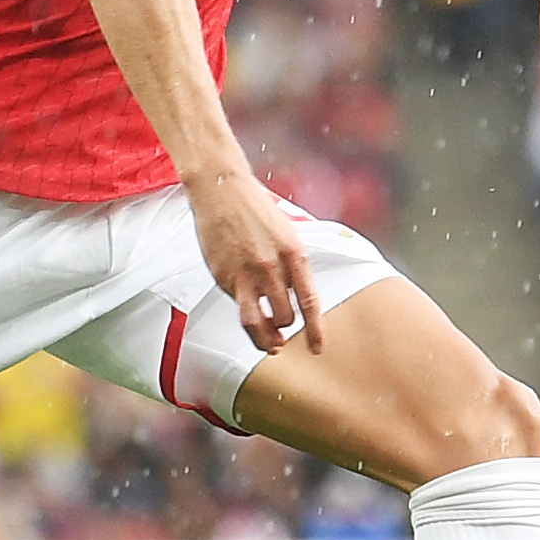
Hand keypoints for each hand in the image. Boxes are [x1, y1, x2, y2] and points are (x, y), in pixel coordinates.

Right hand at [187, 160, 322, 355]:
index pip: (309, 303)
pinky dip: (245, 308)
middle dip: (285, 328)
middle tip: (283, 332)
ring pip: (257, 323)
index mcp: (294, 255)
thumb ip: (294, 264)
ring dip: (264, 338)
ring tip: (269, 343)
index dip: (315, 331)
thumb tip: (298, 294)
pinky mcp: (223, 277)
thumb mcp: (288, 233)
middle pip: (284, 318)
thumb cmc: (256, 209)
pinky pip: (237, 304)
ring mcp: (245, 275)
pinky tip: (245, 300)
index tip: (317, 348)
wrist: (222, 191)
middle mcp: (271, 268)